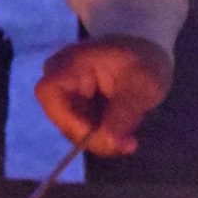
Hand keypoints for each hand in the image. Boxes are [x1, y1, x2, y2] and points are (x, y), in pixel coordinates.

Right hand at [33, 36, 173, 158]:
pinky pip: (83, 131)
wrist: (147, 53)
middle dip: (95, 137)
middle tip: (128, 144)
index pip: (49, 93)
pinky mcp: (75, 109)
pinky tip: (124, 133)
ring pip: (73, 130)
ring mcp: (66, 95)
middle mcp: (60, 78)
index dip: (70, 120)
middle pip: (62, 119)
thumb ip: (125, 111)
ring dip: (103, 139)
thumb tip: (109, 141)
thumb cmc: (144, 59)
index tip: (102, 134)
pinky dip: (104, 136)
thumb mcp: (143, 83)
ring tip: (130, 136)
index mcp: (70, 62)